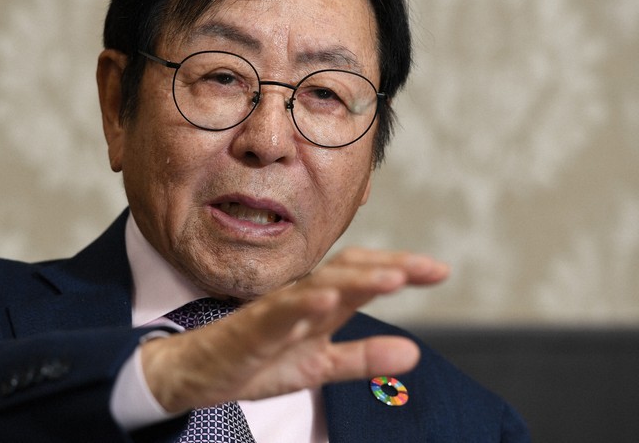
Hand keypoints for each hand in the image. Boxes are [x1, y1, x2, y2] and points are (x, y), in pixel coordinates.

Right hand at [141, 248, 448, 413]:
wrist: (201, 372)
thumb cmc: (259, 360)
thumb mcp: (320, 366)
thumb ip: (364, 359)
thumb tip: (414, 353)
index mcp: (319, 303)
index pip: (362, 275)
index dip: (399, 268)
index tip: (439, 270)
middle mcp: (301, 298)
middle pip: (347, 271)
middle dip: (389, 267)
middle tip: (428, 268)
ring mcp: (275, 311)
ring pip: (317, 286)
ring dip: (356, 281)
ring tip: (393, 280)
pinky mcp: (250, 330)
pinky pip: (278, 314)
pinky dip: (304, 304)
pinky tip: (328, 300)